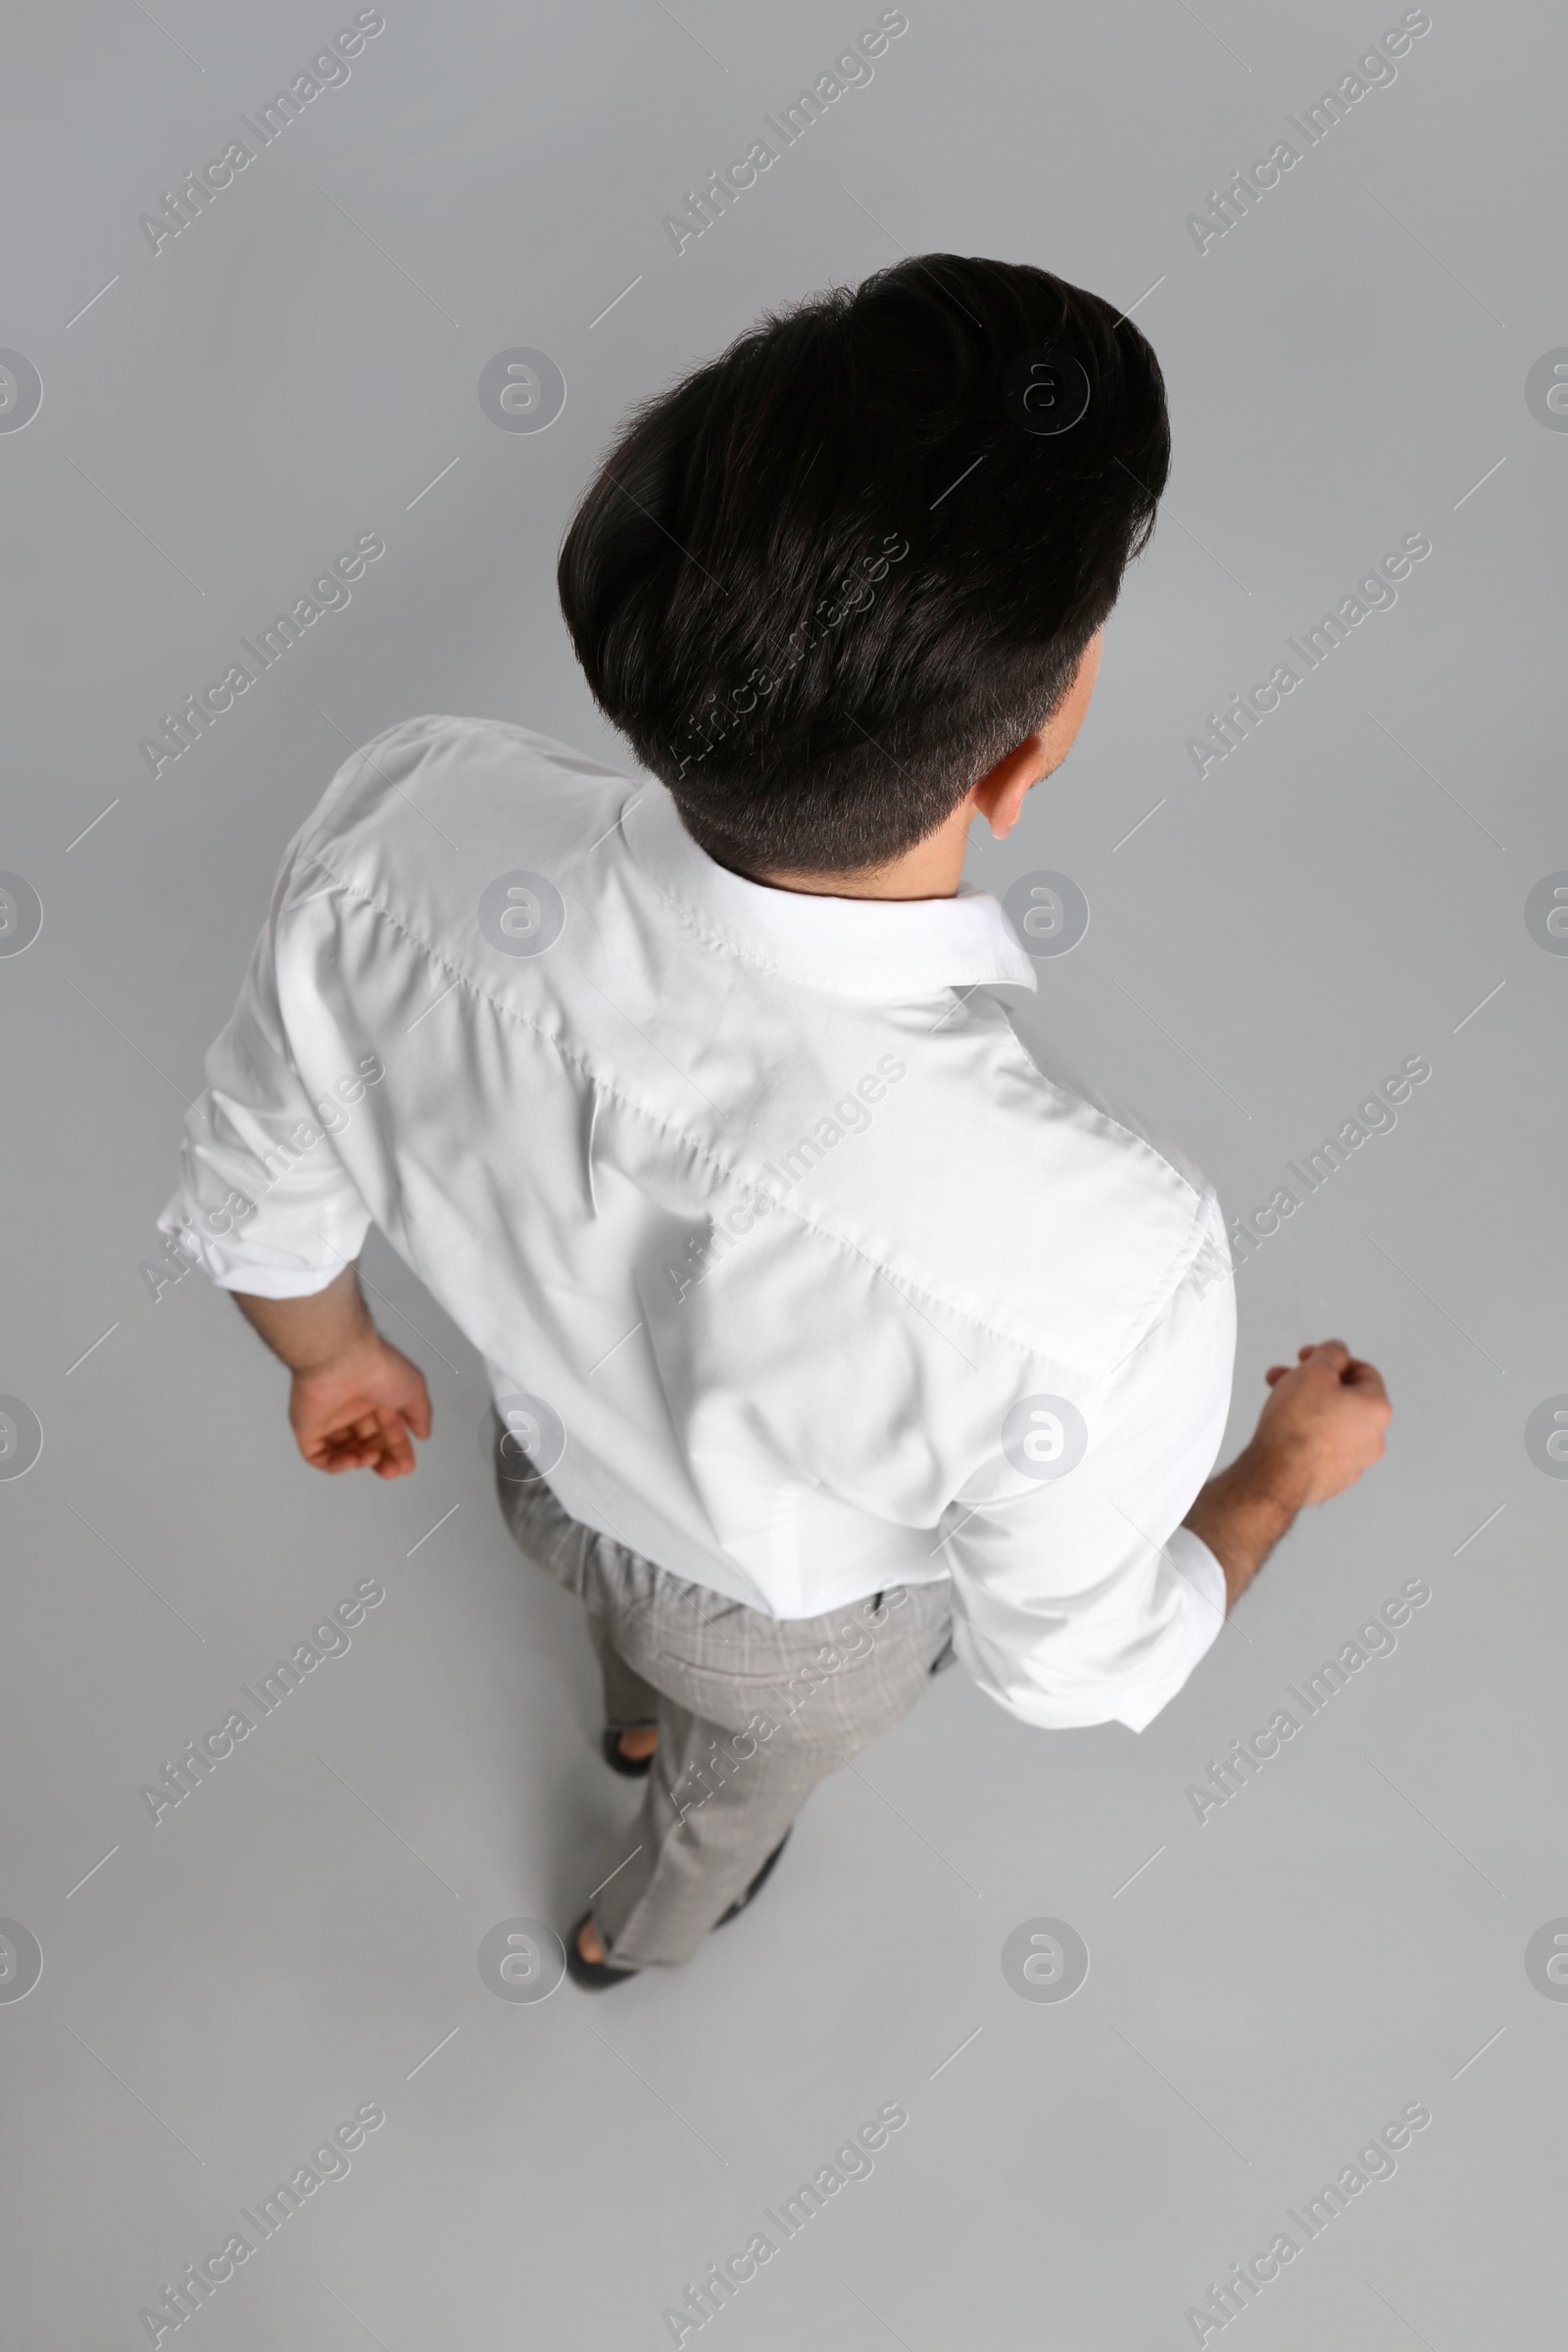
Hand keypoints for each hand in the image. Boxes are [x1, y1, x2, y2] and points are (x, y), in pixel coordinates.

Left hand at [288, 1336, 431, 1476]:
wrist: (342, 1362)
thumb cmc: (377, 1368)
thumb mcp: (414, 1389)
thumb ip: (421, 1414)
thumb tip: (423, 1432)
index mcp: (376, 1397)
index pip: (388, 1430)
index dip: (399, 1450)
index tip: (406, 1466)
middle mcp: (353, 1407)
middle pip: (366, 1443)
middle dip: (380, 1460)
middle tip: (390, 1471)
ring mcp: (328, 1417)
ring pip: (342, 1451)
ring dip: (359, 1461)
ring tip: (369, 1458)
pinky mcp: (307, 1426)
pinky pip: (317, 1455)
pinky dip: (333, 1465)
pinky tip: (350, 1461)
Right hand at [1184, 1338, 1390, 1609]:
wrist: (1277, 1475)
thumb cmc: (1297, 1423)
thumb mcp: (1314, 1370)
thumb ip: (1330, 1353)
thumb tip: (1338, 1351)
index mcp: (1377, 1409)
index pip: (1364, 1371)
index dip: (1334, 1359)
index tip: (1307, 1357)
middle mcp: (1373, 1438)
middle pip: (1345, 1398)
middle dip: (1313, 1382)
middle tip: (1284, 1377)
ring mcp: (1355, 1463)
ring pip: (1332, 1423)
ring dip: (1308, 1407)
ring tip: (1276, 1402)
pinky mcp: (1334, 1480)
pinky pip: (1322, 1448)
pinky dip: (1306, 1435)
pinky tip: (1283, 1432)